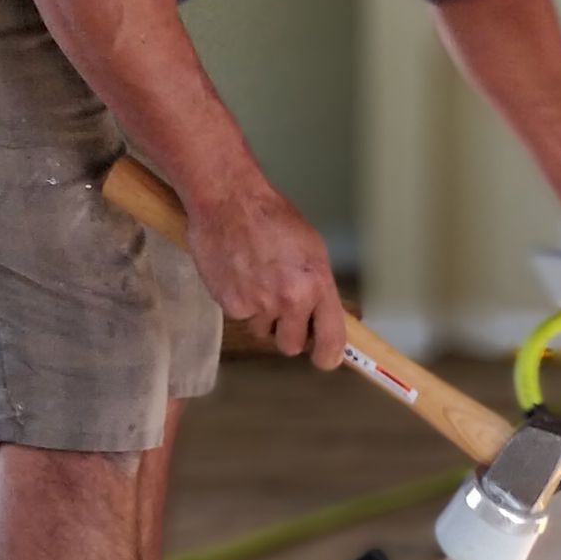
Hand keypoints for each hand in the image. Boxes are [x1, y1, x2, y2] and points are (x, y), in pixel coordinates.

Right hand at [183, 176, 346, 366]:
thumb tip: (323, 316)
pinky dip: (238, 302)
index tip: (325, 358)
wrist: (229, 201)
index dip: (328, 355)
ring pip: (262, 332)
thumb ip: (319, 288)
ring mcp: (259, 305)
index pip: (331, 340)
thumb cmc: (270, 217)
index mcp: (317, 284)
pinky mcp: (232, 306)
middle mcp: (291, 299)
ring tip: (256, 280)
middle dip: (287, 333)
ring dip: (261, 316)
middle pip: (291, 346)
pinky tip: (239, 275)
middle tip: (281, 309)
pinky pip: (240, 318)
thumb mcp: (312, 249)